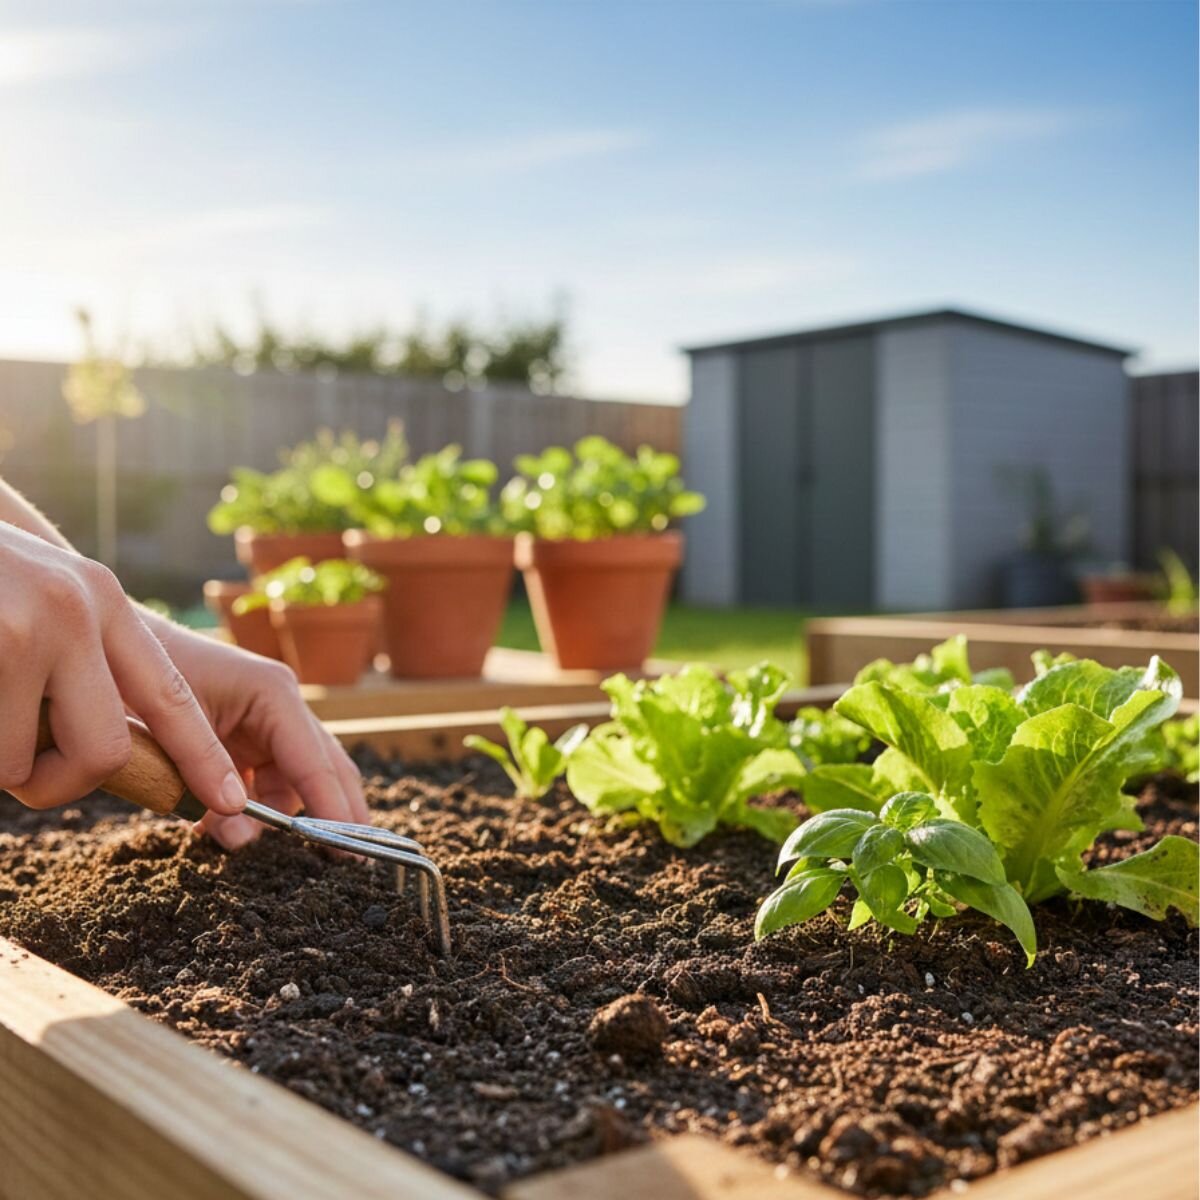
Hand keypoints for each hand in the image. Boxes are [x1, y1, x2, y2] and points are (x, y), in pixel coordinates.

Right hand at [0, 523, 247, 818]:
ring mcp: (22, 626)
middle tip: (22, 775)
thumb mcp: (41, 600)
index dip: (202, 754)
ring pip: (19, 762)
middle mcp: (75, 609)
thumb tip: (108, 754)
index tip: (232, 799)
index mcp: (102, 601)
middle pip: (105, 750)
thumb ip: (79, 662)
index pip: (171, 695)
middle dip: (60, 784)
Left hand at [151, 623, 369, 848]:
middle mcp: (281, 705)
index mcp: (273, 694)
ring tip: (240, 840)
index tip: (349, 848)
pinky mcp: (247, 736)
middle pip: (326, 767)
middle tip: (351, 860)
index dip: (332, 808)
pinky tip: (225, 828)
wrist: (109, 647)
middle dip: (336, 812)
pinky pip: (265, 780)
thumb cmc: (140, 674)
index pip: (314, 761)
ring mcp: (266, 721)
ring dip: (280, 815)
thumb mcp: (171, 729)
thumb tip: (243, 836)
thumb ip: (207, 781)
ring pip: (295, 779)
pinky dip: (254, 808)